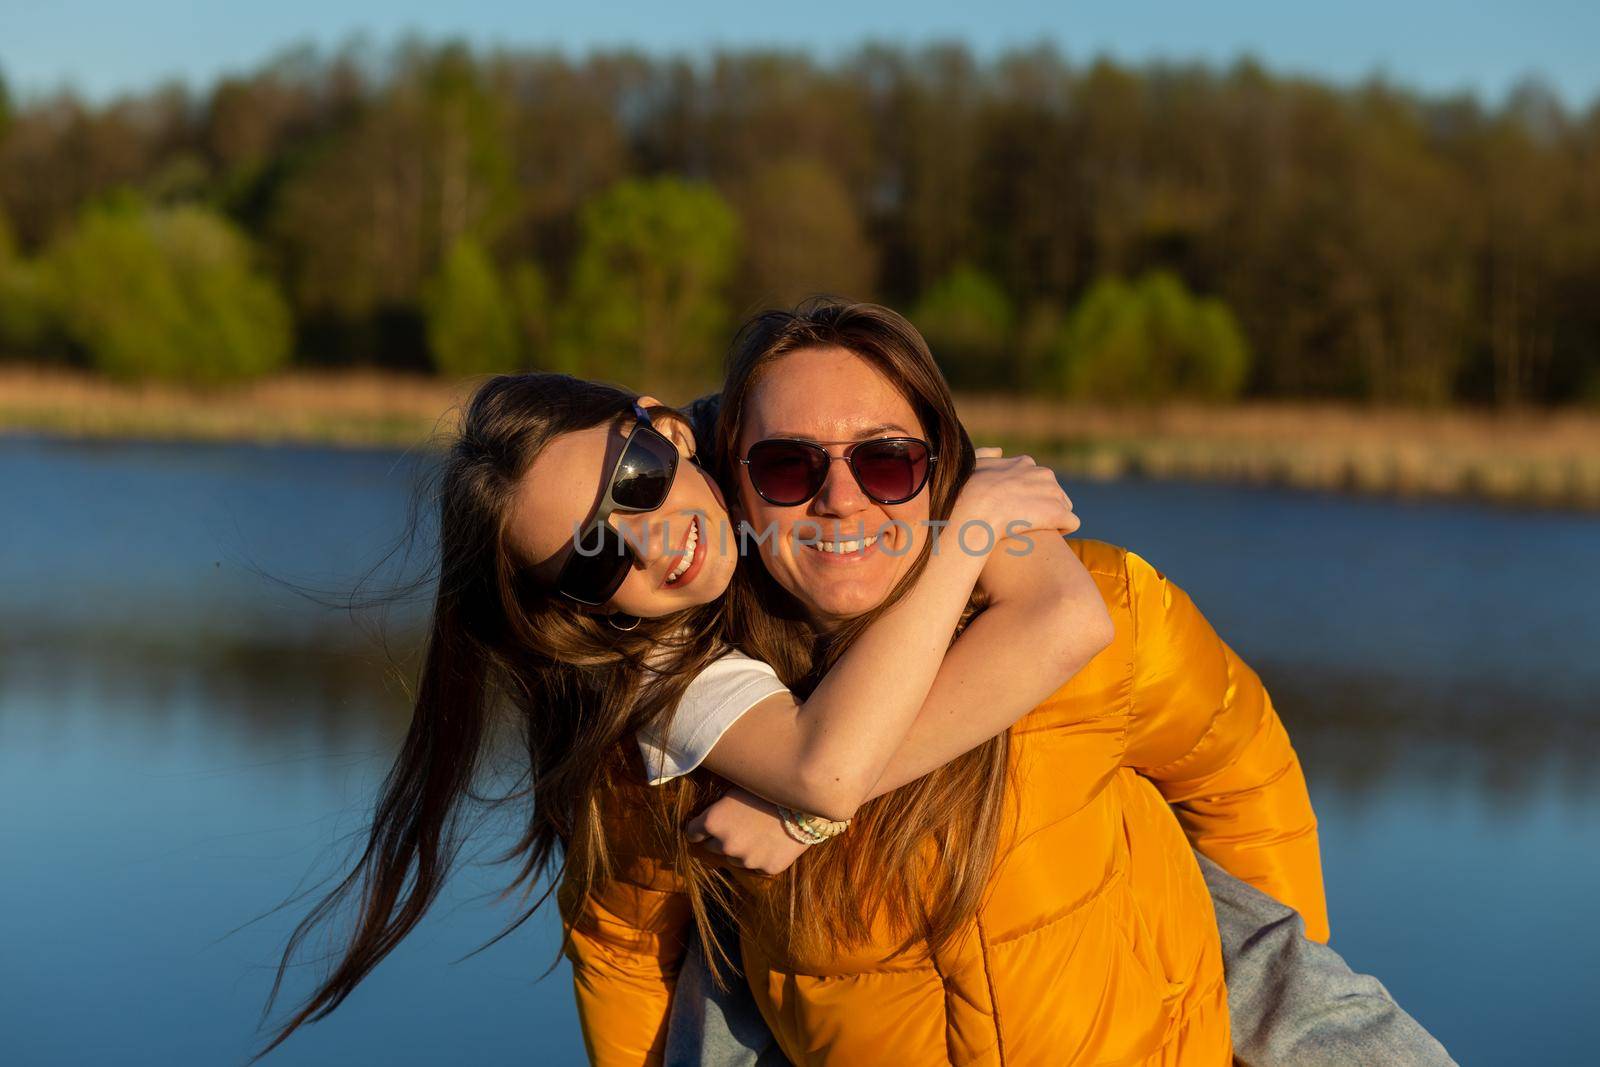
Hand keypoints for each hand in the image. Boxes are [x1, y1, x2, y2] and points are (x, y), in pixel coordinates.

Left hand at [684, 787, 812, 876]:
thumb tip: (708, 814)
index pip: (693, 832)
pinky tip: (774, 839)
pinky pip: (758, 864)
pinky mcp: (767, 868)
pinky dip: (763, 855)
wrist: (809, 799)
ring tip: (760, 830)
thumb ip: (720, 806)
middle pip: (712, 847)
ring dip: (742, 848)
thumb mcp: (738, 788)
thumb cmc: (771, 786)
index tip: (703, 826)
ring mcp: (746, 860)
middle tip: (739, 824)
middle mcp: (725, 844)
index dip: (698, 827)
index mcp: (713, 822)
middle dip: (721, 837)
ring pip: (736, 858)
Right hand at [953, 447, 1078, 552]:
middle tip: (1028, 523)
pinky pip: (1071, 523)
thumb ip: (987, 455)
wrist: (976, 512)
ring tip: (1038, 532)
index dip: (1029, 494)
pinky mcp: (1058, 513)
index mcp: (1024, 464)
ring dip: (1054, 518)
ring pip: (1064, 506)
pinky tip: (1050, 538)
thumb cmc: (969, 492)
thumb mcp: (974, 465)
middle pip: (1053, 491)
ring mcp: (1053, 493)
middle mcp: (1043, 474)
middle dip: (1044, 505)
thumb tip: (1000, 451)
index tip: (1018, 508)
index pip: (1038, 477)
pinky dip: (1064, 530)